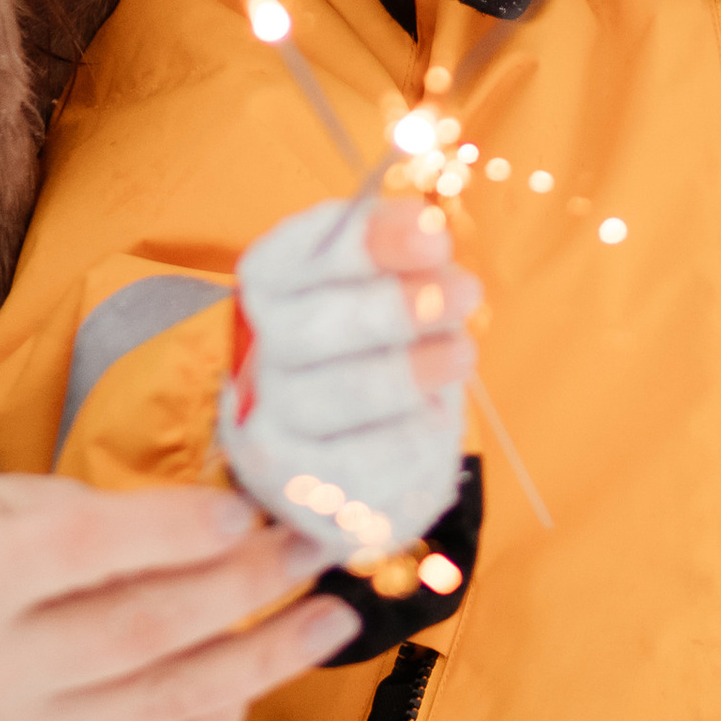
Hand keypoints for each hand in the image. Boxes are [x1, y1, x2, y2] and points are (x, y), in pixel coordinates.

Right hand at [0, 472, 358, 720]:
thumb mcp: (10, 503)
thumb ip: (108, 512)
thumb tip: (236, 517)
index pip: (84, 549)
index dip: (174, 530)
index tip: (249, 511)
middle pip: (139, 631)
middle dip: (244, 589)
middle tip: (315, 555)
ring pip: (160, 703)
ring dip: (260, 660)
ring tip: (326, 622)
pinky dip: (211, 720)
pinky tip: (253, 680)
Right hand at [220, 193, 479, 558]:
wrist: (353, 446)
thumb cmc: (374, 343)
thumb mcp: (384, 281)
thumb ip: (399, 251)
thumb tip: (425, 232)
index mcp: (268, 285)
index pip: (299, 256)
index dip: (368, 244)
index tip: (434, 233)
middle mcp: (255, 353)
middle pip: (313, 330)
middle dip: (395, 309)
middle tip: (466, 292)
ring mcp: (268, 426)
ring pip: (339, 397)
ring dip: (412, 373)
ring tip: (462, 352)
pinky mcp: (298, 488)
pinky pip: (363, 465)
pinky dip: (411, 436)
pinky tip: (434, 417)